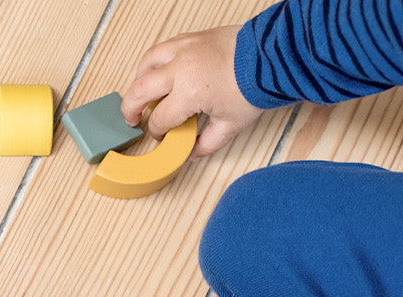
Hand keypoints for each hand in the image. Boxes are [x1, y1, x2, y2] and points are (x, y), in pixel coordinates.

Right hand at [123, 24, 263, 157]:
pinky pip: (162, 48)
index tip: (161, 135)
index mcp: (188, 93)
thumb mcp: (231, 124)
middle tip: (131, 118)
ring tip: (141, 92)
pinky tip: (159, 71)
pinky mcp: (190, 38)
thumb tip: (191, 152)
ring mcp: (183, 50)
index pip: (160, 118)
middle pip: (140, 90)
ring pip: (146, 63)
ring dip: (139, 80)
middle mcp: (180, 69)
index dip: (157, 132)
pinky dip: (154, 62)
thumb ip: (207, 142)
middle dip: (131, 109)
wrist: (271, 57)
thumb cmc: (254, 86)